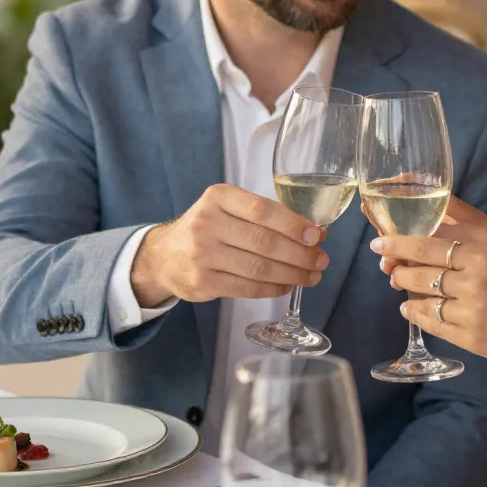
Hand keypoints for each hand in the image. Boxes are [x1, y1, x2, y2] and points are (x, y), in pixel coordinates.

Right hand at [131, 183, 327, 305]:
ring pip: (259, 268)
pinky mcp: (203, 282)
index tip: (317, 235)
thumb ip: (266, 216)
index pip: (262, 210)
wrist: (164, 255)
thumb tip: (315, 232)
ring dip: (292, 274)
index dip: (294, 224)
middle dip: (300, 254)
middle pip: (264, 242)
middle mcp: (207, 223)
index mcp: (218, 197)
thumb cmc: (208, 228)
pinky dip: (273, 288)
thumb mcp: (228, 208)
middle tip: (321, 260)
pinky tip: (288, 285)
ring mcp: (203, 255)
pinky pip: (247, 287)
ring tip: (311, 276)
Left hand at [372, 196, 486, 377]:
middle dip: (393, 257)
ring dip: (402, 285)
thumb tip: (425, 221)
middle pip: (418, 257)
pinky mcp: (470, 335)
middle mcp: (479, 267)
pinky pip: (429, 320)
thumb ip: (470, 230)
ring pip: (418, 290)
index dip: (398, 232)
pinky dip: (414, 313)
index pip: (430, 228)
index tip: (380, 235)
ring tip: (399, 281)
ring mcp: (473, 303)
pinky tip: (411, 309)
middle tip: (383, 258)